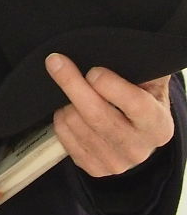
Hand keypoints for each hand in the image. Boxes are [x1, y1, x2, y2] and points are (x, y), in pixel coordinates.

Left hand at [47, 52, 174, 176]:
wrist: (137, 134)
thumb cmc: (141, 98)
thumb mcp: (149, 81)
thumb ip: (138, 65)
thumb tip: (112, 46)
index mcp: (159, 125)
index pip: (135, 104)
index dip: (110, 85)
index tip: (93, 70)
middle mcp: (140, 149)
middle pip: (97, 115)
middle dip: (72, 84)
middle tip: (56, 61)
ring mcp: (116, 163)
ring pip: (76, 124)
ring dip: (66, 102)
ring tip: (73, 93)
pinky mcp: (94, 168)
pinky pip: (64, 137)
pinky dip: (60, 119)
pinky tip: (70, 111)